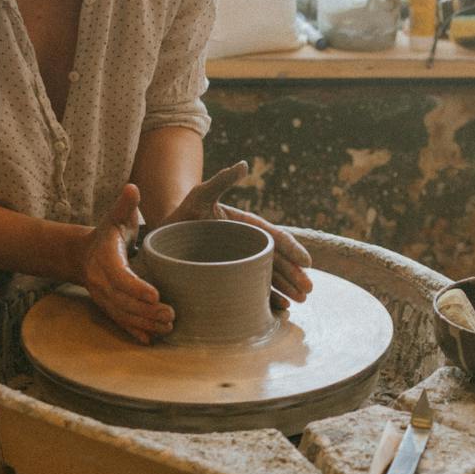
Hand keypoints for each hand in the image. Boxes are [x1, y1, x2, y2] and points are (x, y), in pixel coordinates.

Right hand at [77, 184, 173, 342]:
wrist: (82, 255)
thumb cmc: (108, 233)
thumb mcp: (115, 216)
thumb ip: (125, 205)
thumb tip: (133, 188)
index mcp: (105, 259)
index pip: (120, 277)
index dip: (136, 288)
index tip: (155, 295)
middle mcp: (101, 281)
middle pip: (123, 301)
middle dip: (146, 311)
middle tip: (171, 314)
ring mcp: (103, 297)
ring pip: (123, 315)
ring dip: (145, 323)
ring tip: (168, 326)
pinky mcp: (107, 307)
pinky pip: (120, 322)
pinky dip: (135, 332)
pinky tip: (151, 340)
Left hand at [164, 161, 313, 305]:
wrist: (167, 231)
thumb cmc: (184, 211)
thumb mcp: (201, 194)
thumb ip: (222, 180)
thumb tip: (244, 164)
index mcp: (248, 225)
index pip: (275, 238)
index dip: (293, 249)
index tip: (308, 262)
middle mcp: (248, 244)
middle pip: (278, 260)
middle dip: (295, 276)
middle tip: (308, 290)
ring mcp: (240, 261)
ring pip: (270, 276)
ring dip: (286, 289)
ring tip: (299, 302)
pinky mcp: (231, 276)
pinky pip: (254, 288)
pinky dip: (268, 299)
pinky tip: (280, 308)